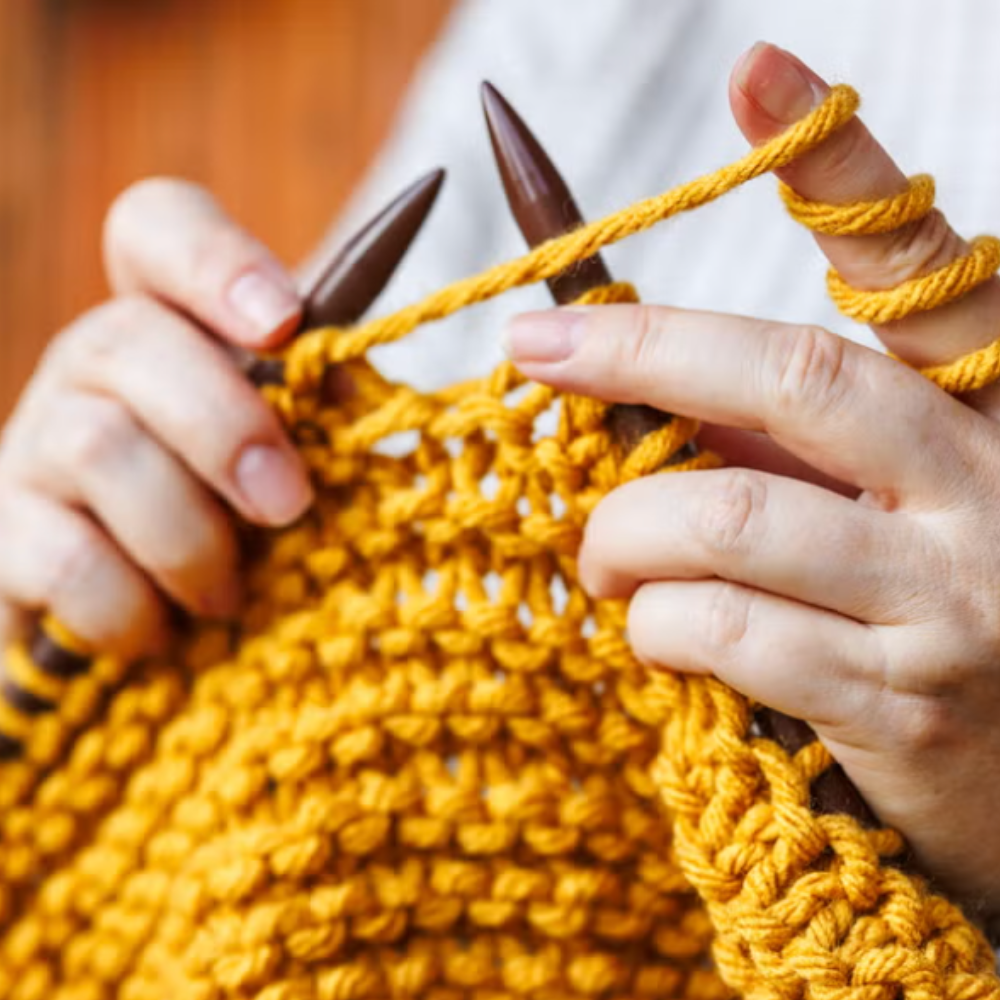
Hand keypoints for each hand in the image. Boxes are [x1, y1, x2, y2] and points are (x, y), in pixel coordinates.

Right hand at [0, 179, 312, 660]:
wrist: (145, 629)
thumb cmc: (239, 526)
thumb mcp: (292, 459)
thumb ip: (318, 410)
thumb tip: (348, 377)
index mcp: (173, 327)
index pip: (156, 228)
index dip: (213, 259)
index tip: (283, 323)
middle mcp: (90, 368)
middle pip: (128, 339)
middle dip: (224, 428)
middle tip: (288, 506)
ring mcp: (35, 447)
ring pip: (99, 447)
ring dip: (188, 536)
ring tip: (227, 594)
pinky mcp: (3, 536)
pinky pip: (64, 558)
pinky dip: (131, 606)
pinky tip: (160, 633)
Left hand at [504, 43, 999, 912]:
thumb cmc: (920, 613)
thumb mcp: (867, 500)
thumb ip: (775, 437)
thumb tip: (634, 382)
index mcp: (982, 409)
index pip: (916, 264)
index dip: (839, 162)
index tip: (755, 70)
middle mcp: (981, 486)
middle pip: (790, 377)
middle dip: (641, 351)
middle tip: (534, 346)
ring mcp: (950, 598)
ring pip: (727, 518)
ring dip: (626, 533)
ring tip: (600, 556)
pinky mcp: (901, 703)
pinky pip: (725, 633)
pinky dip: (656, 626)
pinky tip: (653, 632)